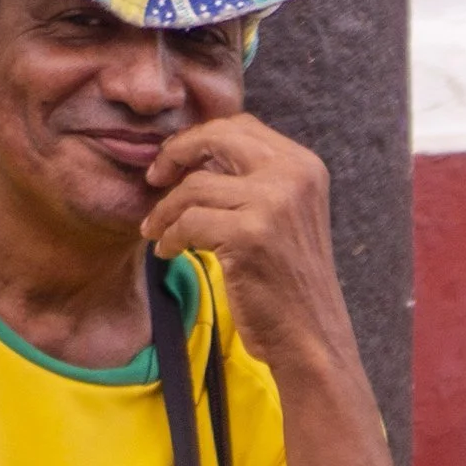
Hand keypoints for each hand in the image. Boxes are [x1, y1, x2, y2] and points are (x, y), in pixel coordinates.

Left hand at [142, 115, 356, 381]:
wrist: (311, 338)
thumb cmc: (290, 283)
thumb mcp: (286, 216)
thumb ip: (256, 179)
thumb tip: (197, 150)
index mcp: (305, 166)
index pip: (240, 126)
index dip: (199, 140)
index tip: (175, 164)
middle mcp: (295, 176)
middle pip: (216, 138)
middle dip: (175, 154)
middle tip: (153, 179)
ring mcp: (274, 204)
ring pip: (194, 186)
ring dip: (165, 209)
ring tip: (156, 230)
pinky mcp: (250, 235)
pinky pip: (189, 222)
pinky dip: (169, 237)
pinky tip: (167, 251)